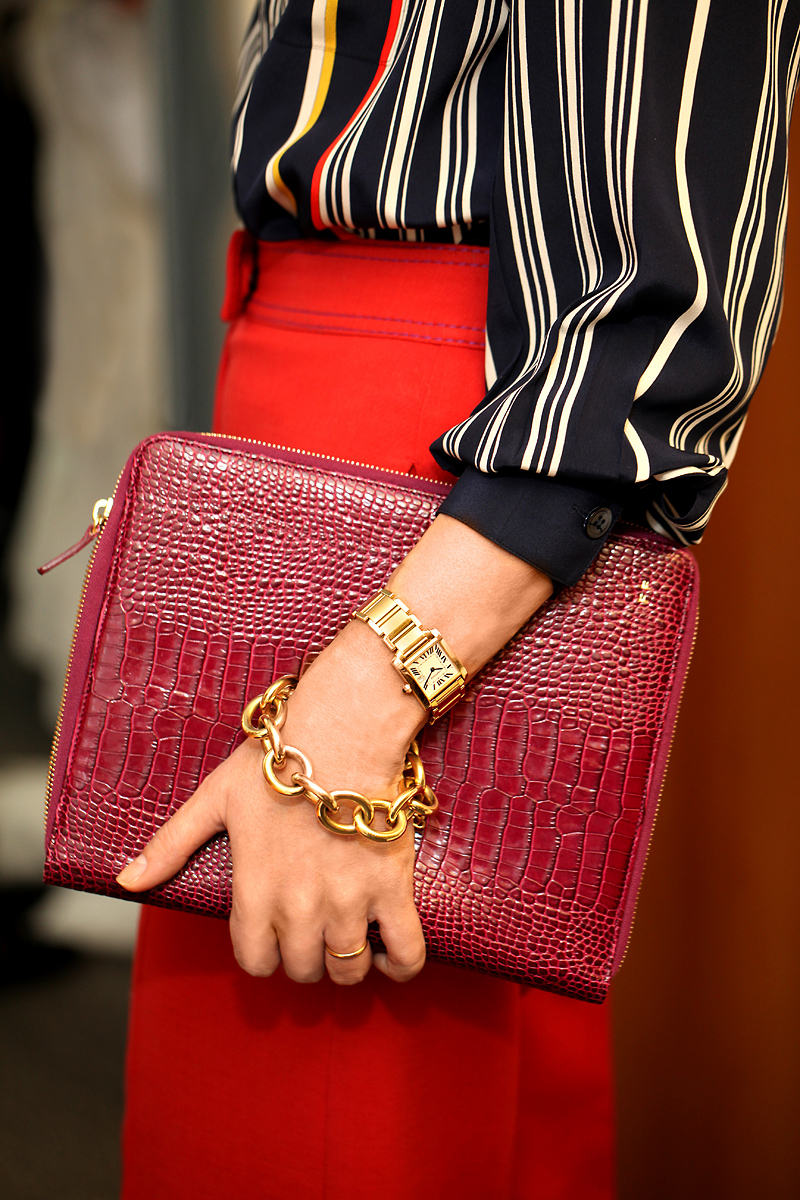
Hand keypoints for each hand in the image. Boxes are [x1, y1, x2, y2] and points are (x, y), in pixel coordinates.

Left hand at [117, 514, 552, 985]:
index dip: (264, 953)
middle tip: (313, 930)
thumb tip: (127, 880)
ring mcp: (349, 902)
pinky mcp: (392, 889)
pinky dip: (401, 965)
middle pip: (303, 969)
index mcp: (255, 891)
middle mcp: (300, 908)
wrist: (342, 733)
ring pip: (349, 969)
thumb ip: (170, 844)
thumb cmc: (277, 761)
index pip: (255, 961)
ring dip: (347, 962)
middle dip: (305, 957)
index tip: (275, 938)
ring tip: (349, 937)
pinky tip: (391, 951)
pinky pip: (407, 952)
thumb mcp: (214, 799)